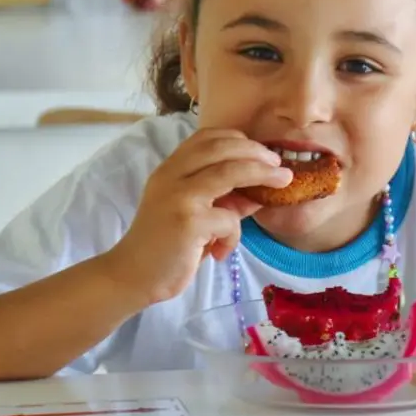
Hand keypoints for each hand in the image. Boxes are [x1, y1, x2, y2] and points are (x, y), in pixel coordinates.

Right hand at [103, 129, 291, 304]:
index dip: (237, 138)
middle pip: (222, 147)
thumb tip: (261, 190)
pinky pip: (229, 219)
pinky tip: (221, 251)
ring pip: (230, 172)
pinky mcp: (188, 222)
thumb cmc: (163, 246)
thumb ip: (222, 199)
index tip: (259, 151)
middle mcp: (172, 175)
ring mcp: (179, 196)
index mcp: (170, 169)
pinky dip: (234, 235)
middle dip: (257, 151)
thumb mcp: (193, 214)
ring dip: (262, 174)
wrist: (131, 277)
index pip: (206, 137)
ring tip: (284, 181)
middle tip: (279, 164)